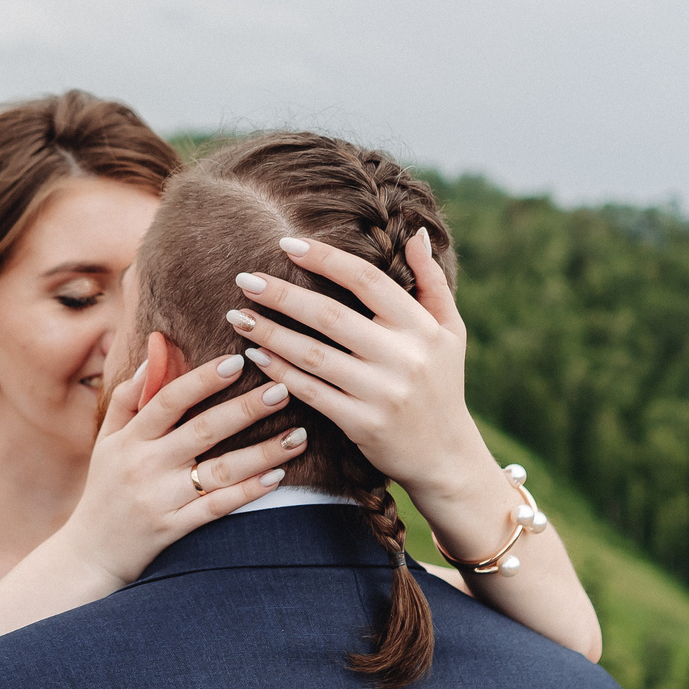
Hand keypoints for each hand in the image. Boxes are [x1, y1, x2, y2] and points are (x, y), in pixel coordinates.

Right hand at [45, 345, 306, 589]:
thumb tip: (156, 351)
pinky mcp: (173, 529)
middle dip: (244, 409)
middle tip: (282, 389)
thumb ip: (129, 397)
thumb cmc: (104, 488)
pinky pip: (217, 508)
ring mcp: (161, 499)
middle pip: (202, 431)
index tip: (237, 360)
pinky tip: (277, 477)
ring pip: (219, 471)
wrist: (90, 554)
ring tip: (298, 435)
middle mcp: (145, 466)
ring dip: (261, 452)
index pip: (169, 400)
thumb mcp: (107, 440)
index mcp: (130, 439)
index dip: (202, 379)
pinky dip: (248, 492)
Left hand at [226, 230, 489, 501]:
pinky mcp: (362, 424)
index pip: (367, 281)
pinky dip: (280, 372)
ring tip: (238, 316)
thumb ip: (431, 281)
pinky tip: (255, 354)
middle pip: (331, 316)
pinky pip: (311, 392)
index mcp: (421, 327)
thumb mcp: (450, 330)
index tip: (286, 244)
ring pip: (314, 355)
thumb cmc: (442, 383)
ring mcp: (381, 392)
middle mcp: (403, 357)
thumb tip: (413, 233)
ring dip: (271, 333)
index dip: (326, 259)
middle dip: (283, 295)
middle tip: (245, 279)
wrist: (446, 455)